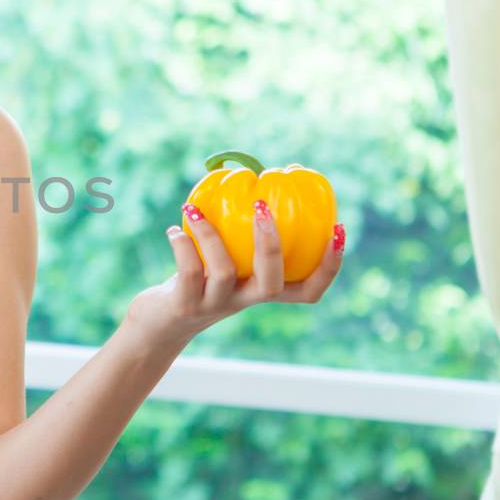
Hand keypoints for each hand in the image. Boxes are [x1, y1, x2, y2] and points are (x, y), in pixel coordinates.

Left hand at [127, 206, 344, 345]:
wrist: (160, 324)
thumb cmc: (198, 280)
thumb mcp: (226, 260)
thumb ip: (241, 233)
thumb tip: (252, 174)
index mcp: (262, 291)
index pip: (310, 290)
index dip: (330, 266)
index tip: (339, 229)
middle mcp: (244, 302)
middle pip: (272, 284)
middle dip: (272, 244)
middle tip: (264, 206)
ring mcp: (216, 305)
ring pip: (225, 272)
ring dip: (211, 234)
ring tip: (195, 208)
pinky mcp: (186, 305)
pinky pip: (189, 271)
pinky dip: (182, 244)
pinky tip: (175, 228)